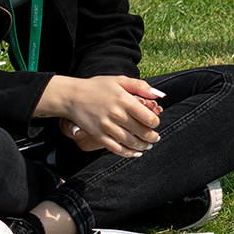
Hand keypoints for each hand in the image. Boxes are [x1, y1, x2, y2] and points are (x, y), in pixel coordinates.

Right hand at [37, 75, 163, 157]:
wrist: (72, 96)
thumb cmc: (98, 87)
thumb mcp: (119, 80)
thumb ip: (141, 86)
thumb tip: (160, 95)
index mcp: (124, 100)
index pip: (148, 117)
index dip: (155, 122)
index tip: (155, 122)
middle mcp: (116, 114)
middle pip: (142, 132)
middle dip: (152, 136)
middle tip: (155, 137)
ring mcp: (106, 127)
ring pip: (131, 142)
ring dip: (143, 146)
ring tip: (148, 145)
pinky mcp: (98, 136)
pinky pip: (116, 149)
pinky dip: (128, 153)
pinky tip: (136, 152)